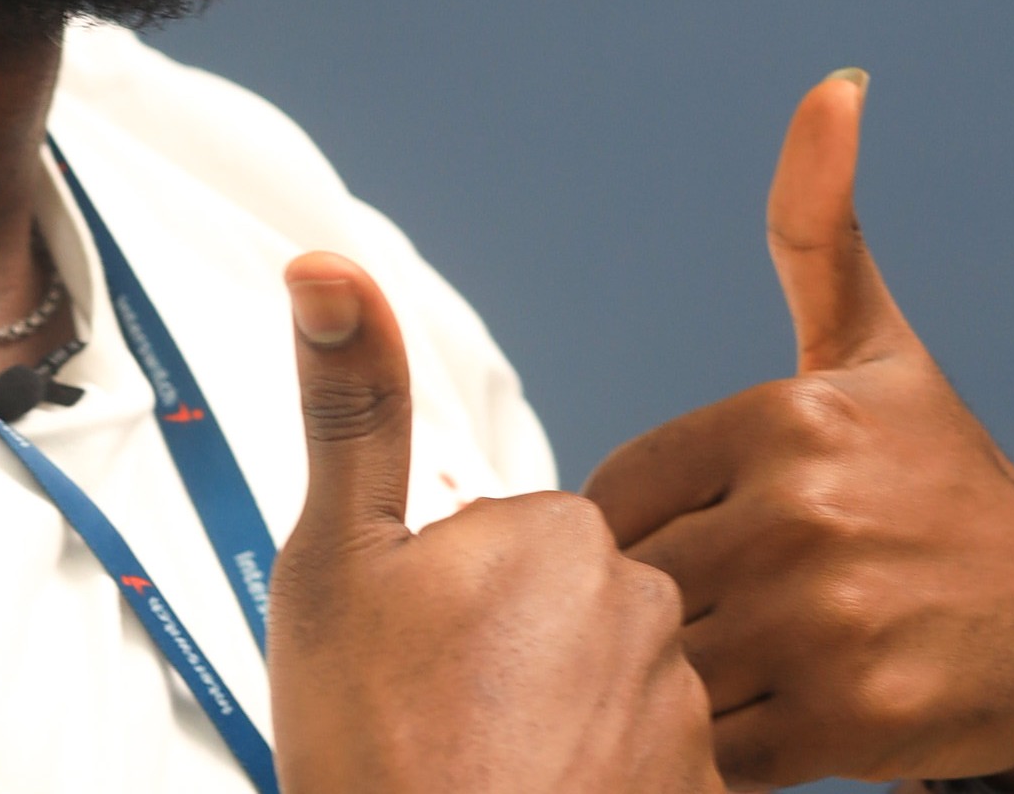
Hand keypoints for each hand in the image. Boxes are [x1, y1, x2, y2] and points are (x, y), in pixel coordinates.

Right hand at [269, 252, 719, 793]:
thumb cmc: (381, 755)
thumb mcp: (335, 567)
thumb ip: (352, 410)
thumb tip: (329, 271)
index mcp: (558, 533)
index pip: (509, 537)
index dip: (446, 599)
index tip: (413, 658)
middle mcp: (644, 607)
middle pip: (564, 609)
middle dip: (508, 657)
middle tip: (443, 723)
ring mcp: (683, 710)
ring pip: (608, 687)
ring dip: (556, 725)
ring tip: (486, 772)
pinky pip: (650, 768)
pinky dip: (604, 787)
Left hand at [584, 73, 1013, 792]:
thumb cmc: (942, 482)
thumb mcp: (878, 350)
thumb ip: (818, 228)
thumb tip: (835, 83)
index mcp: (789, 416)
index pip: (618, 492)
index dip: (643, 530)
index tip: (695, 542)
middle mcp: (806, 509)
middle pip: (637, 580)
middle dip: (660, 608)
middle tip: (714, 615)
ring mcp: (828, 619)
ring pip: (669, 661)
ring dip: (681, 677)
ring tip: (740, 661)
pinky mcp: (848, 718)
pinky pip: (715, 741)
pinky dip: (714, 746)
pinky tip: (764, 716)